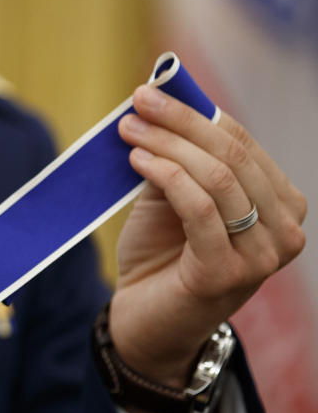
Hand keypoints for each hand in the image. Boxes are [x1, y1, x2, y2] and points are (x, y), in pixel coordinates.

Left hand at [112, 85, 305, 388]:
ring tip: (128, 130)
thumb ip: (179, 159)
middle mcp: (284, 231)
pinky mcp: (227, 273)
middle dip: (181, 122)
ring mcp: (262, 256)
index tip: (154, 89)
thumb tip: (165, 100)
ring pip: (217, 177)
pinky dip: (166, 175)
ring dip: (167, 145)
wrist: (144, 323)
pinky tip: (137, 160)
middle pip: (233, 155)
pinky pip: (199, 207)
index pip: (243, 144)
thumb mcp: (172, 200)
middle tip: (138, 101)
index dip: (198, 113)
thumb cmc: (161, 258)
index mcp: (281, 206)